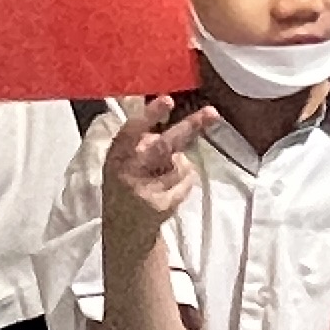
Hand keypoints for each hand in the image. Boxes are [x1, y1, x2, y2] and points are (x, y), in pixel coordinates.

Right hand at [104, 95, 219, 236]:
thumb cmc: (129, 184)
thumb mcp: (125, 159)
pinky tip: (168, 193)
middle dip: (189, 127)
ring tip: (163, 179)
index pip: (132, 129)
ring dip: (181, 167)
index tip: (168, 99)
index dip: (150, 114)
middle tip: (212, 112)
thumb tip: (169, 110)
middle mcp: (127, 171)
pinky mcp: (160, 206)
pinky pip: (187, 183)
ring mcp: (144, 190)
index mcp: (117, 153)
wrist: (125, 230)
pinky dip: (185, 184)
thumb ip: (143, 138)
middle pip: (164, 145)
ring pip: (181, 164)